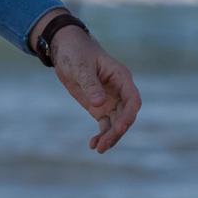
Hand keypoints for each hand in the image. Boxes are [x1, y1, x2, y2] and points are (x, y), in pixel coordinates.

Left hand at [49, 24, 141, 153]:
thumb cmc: (76, 52)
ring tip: (98, 149)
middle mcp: (120, 91)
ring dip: (110, 137)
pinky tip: (93, 145)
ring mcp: (111, 100)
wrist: (65, 49)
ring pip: (116, 123)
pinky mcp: (99, 107)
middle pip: (126, 115)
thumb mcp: (80, 66)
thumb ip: (90, 84)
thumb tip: (99, 103)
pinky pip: (105, 124)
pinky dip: (101, 135)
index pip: (133, 100)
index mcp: (121, 77)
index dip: (128, 115)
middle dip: (117, 131)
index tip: (119, 128)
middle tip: (104, 145)